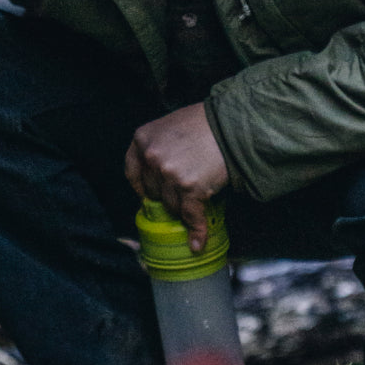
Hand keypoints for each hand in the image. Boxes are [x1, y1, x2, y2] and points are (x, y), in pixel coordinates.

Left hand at [124, 102, 228, 251]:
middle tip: (183, 193)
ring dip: (184, 208)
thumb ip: (159, 146)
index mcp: (142, 139)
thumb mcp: (170, 125)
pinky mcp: (189, 188)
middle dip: (167, 196)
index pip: (132, 172)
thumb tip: (158, 171)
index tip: (148, 195)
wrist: (232, 124)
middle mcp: (151, 157)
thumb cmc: (204, 122)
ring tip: (199, 201)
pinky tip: (198, 242)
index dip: (141, 187)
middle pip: (154, 191)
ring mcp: (169, 174)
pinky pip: (191, 215)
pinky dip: (196, 230)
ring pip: (171, 205)